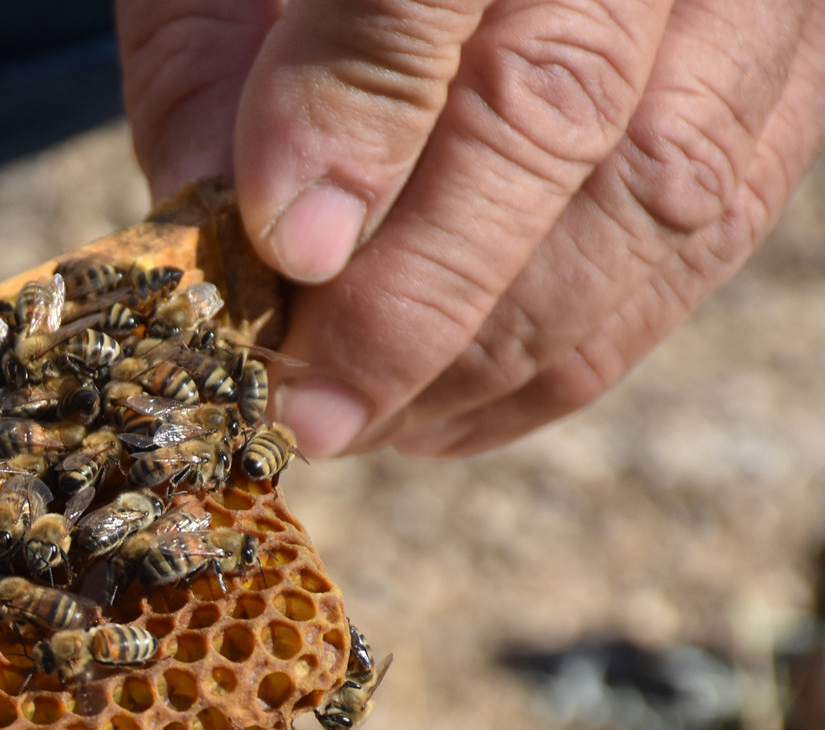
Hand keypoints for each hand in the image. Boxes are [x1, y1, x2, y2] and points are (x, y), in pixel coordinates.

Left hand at [118, 0, 824, 456]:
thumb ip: (208, 60)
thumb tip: (214, 240)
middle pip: (559, 105)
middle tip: (312, 408)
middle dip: (421, 294)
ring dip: (498, 349)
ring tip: (366, 424)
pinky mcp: (786, 78)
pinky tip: (449, 413)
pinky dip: (576, 354)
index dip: (358, 123)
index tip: (288, 253)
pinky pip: (712, 235)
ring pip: (659, 193)